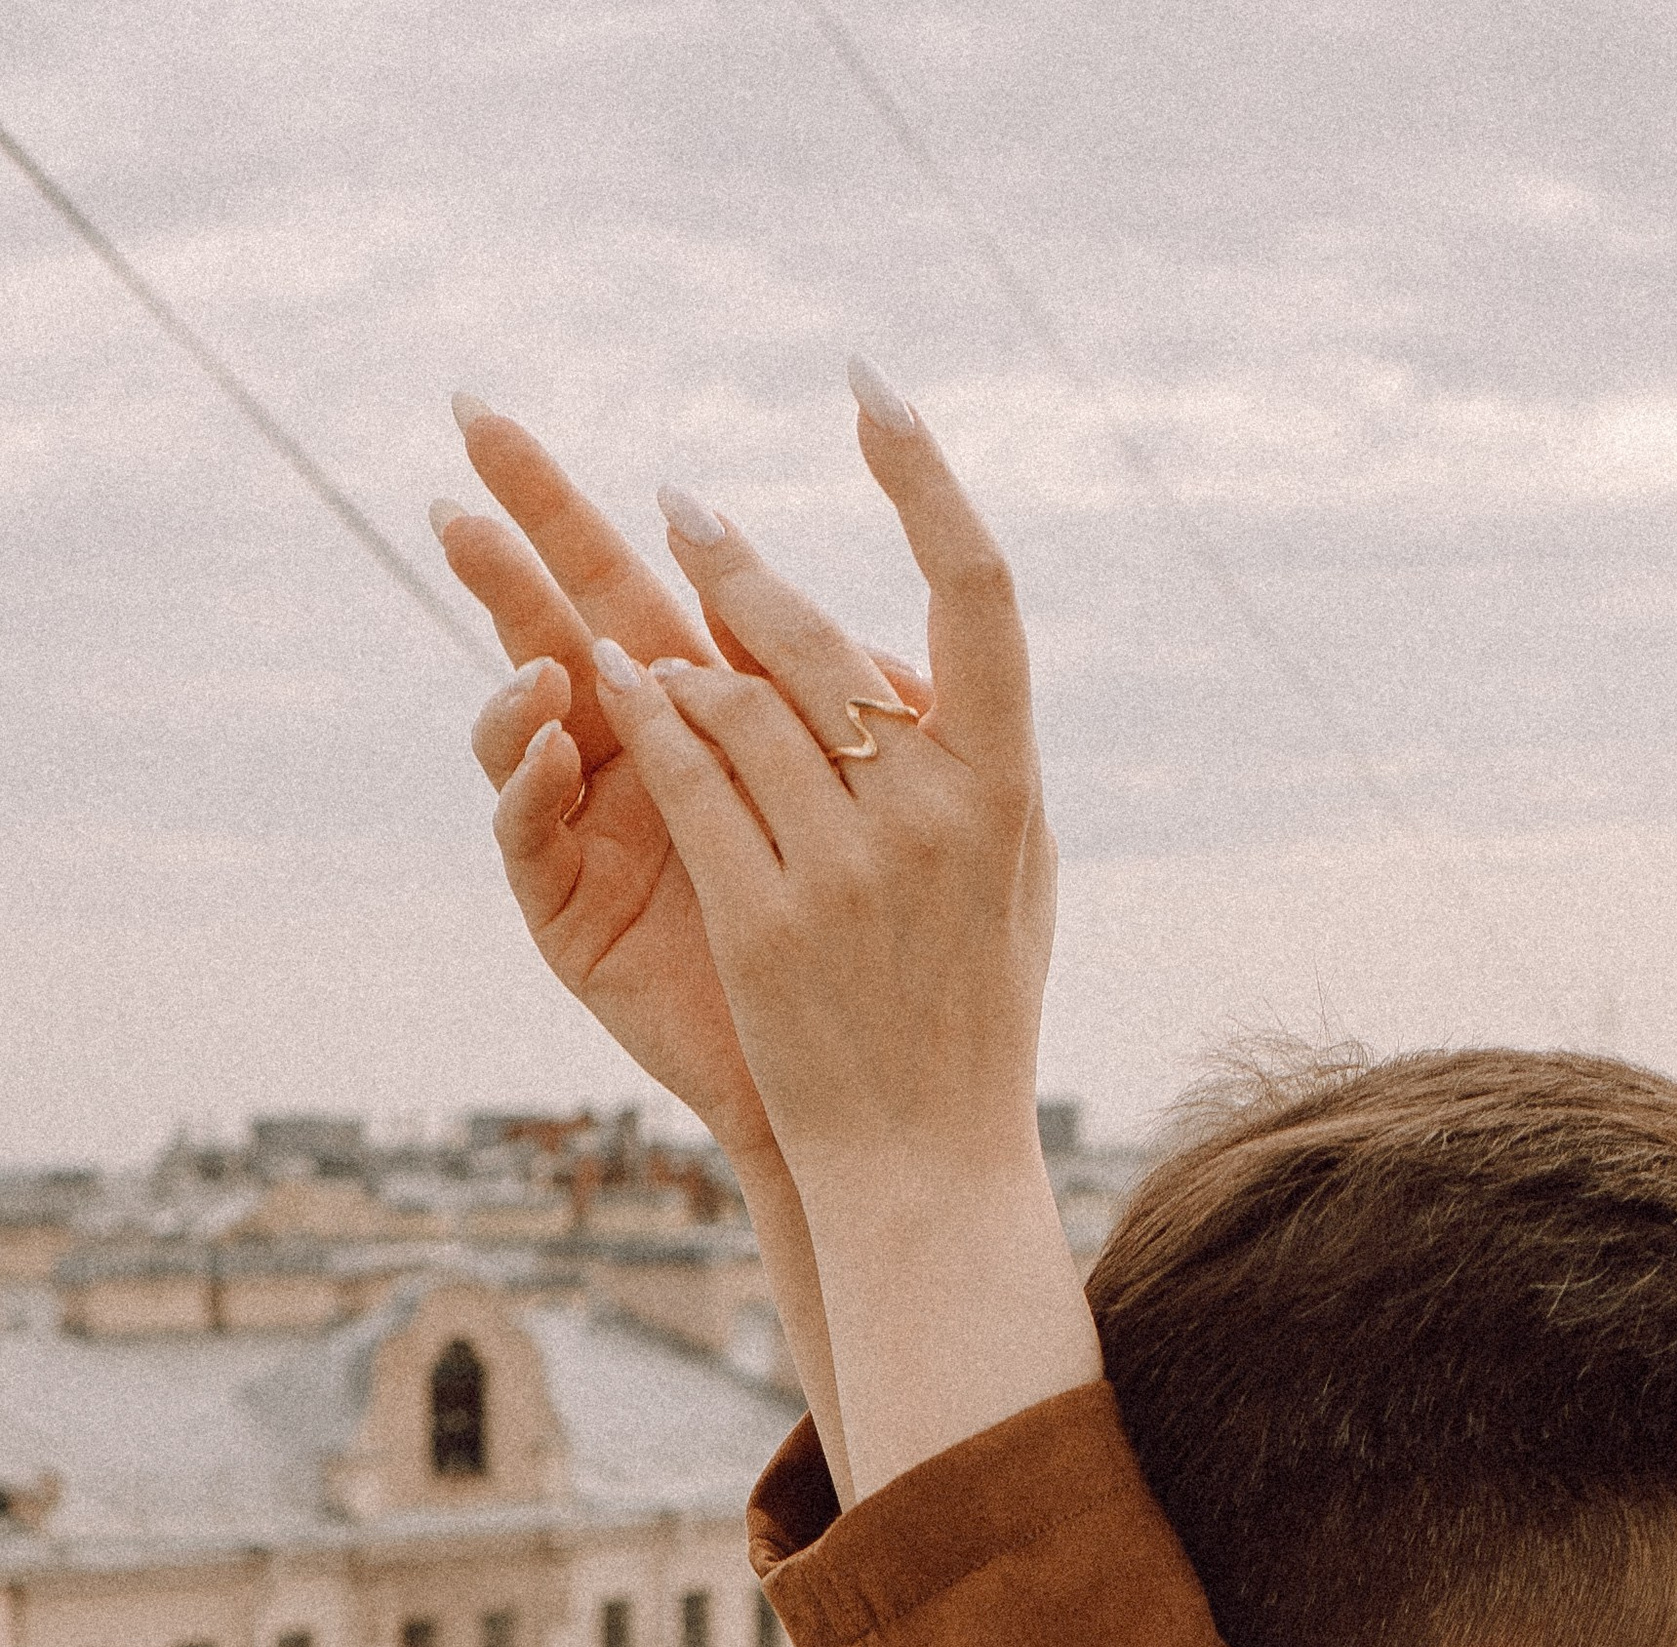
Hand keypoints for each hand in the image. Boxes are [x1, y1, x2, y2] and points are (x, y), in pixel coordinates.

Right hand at [437, 406, 799, 1173]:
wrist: (857, 1108)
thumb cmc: (875, 964)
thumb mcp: (885, 825)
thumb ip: (867, 727)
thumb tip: (860, 637)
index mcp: (719, 724)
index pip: (663, 591)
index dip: (632, 512)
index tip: (600, 431)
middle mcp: (642, 761)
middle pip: (573, 615)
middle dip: (524, 520)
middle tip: (472, 420)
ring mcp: (594, 830)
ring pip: (530, 713)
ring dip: (518, 647)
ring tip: (540, 631)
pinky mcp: (568, 914)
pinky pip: (527, 835)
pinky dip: (529, 780)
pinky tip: (549, 736)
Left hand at [579, 391, 1096, 1495]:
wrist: (927, 1162)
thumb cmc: (973, 1013)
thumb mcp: (1015, 877)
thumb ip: (979, 763)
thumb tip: (919, 660)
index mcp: (1009, 786)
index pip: (980, 593)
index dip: (927, 481)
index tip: (875, 394)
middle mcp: (935, 815)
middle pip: (820, 644)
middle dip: (735, 568)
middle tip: (677, 508)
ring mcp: (849, 870)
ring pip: (735, 705)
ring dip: (671, 655)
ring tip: (628, 629)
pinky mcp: (766, 922)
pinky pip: (688, 785)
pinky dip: (644, 727)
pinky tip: (602, 689)